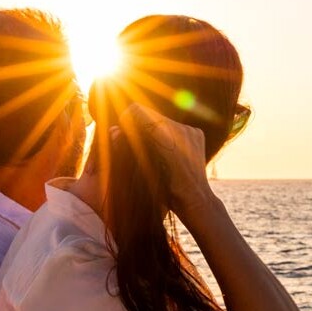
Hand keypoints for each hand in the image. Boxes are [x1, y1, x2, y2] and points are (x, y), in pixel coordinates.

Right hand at [117, 103, 210, 220]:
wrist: (195, 199)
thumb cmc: (164, 191)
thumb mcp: (139, 170)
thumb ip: (125, 147)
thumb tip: (114, 129)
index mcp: (163, 135)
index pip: (138, 111)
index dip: (127, 118)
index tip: (123, 131)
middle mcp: (180, 129)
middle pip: (151, 115)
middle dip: (140, 124)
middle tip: (134, 140)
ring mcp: (191, 130)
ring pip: (163, 120)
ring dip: (154, 129)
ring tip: (152, 148)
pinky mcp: (197, 133)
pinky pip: (176, 127)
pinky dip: (168, 134)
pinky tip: (167, 150)